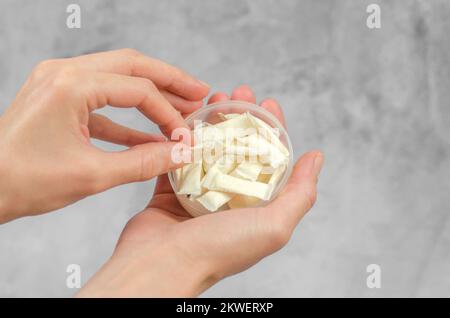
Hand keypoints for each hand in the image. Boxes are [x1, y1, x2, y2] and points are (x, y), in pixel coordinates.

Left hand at [0, 49, 208, 222]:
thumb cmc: (25, 182)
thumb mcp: (92, 174)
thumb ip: (143, 162)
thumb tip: (181, 154)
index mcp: (70, 85)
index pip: (137, 89)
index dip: (169, 113)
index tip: (185, 136)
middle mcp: (64, 72)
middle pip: (131, 65)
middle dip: (169, 80)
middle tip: (199, 93)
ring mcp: (59, 81)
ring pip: (118, 76)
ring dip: (151, 93)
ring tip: (182, 107)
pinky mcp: (58, 97)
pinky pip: (101, 100)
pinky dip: (127, 115)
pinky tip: (150, 133)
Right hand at [78, 85, 322, 296]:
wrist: (161, 266)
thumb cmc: (219, 249)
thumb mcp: (274, 226)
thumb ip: (300, 194)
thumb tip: (316, 158)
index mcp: (255, 206)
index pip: (269, 159)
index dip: (272, 129)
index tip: (268, 102)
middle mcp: (229, 198)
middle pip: (238, 148)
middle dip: (241, 118)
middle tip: (238, 93)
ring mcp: (199, 193)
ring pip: (208, 148)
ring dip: (212, 121)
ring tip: (213, 97)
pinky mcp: (171, 190)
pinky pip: (178, 157)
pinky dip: (183, 137)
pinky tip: (186, 116)